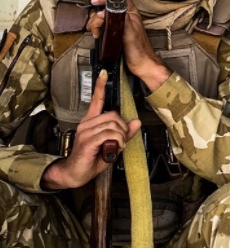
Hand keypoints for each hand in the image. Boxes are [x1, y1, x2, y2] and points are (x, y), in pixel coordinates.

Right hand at [41, 70, 140, 190]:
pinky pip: (109, 134)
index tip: (103, 73)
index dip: (100, 86)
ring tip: (116, 146)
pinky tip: (113, 148)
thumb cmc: (92, 159)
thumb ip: (124, 133)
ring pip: (113, 125)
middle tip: (121, 140)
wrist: (75, 173)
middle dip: (123, 128)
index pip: (96, 100)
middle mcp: (87, 124)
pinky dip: (117, 141)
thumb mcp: (113, 145)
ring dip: (121, 136)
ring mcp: (86, 131)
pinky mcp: (87, 140)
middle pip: (113, 115)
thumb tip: (137, 122)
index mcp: (91, 122)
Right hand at [88, 0, 169, 91]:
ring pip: (102, 17)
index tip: (96, 1)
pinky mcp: (115, 33)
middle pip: (106, 7)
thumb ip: (121, 18)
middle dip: (97, 15)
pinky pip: (102, 26)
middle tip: (96, 25)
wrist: (141, 64)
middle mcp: (125, 17)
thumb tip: (110, 8)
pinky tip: (98, 34)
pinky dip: (97, 29)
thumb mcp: (130, 32)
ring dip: (95, 23)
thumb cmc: (140, 51)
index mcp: (131, 14)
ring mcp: (119, 25)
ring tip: (97, 32)